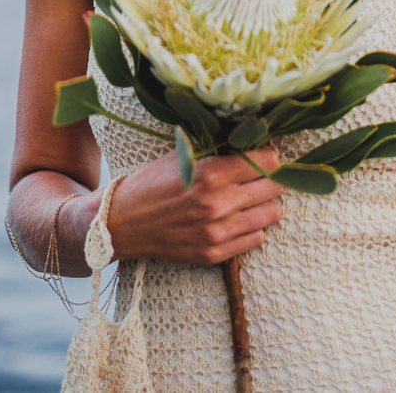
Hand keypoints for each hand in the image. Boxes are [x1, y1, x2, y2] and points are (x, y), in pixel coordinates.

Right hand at [104, 147, 283, 265]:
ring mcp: (218, 232)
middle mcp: (219, 204)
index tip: (261, 157)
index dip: (267, 157)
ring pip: (271, 215)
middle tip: (258, 177)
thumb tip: (251, 141)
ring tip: (250, 198)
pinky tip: (238, 218)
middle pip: (274, 188)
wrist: (122, 223)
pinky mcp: (214, 254)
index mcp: (211, 173)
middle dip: (269, 179)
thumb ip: (217, 151)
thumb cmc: (151, 183)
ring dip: (265, 204)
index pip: (267, 162)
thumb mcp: (182, 155)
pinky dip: (253, 227)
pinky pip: (256, 239)